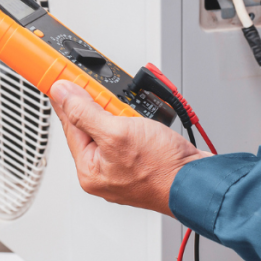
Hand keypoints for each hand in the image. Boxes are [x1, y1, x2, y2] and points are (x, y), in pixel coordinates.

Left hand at [49, 80, 210, 216]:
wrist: (198, 181)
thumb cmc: (162, 169)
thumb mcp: (117, 133)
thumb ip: (84, 112)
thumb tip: (62, 94)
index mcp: (89, 170)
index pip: (69, 125)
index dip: (68, 99)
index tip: (63, 79)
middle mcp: (103, 172)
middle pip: (89, 126)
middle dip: (101, 107)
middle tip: (111, 98)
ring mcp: (122, 168)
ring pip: (111, 128)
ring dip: (121, 113)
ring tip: (133, 115)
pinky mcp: (141, 161)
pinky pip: (129, 134)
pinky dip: (134, 122)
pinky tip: (143, 120)